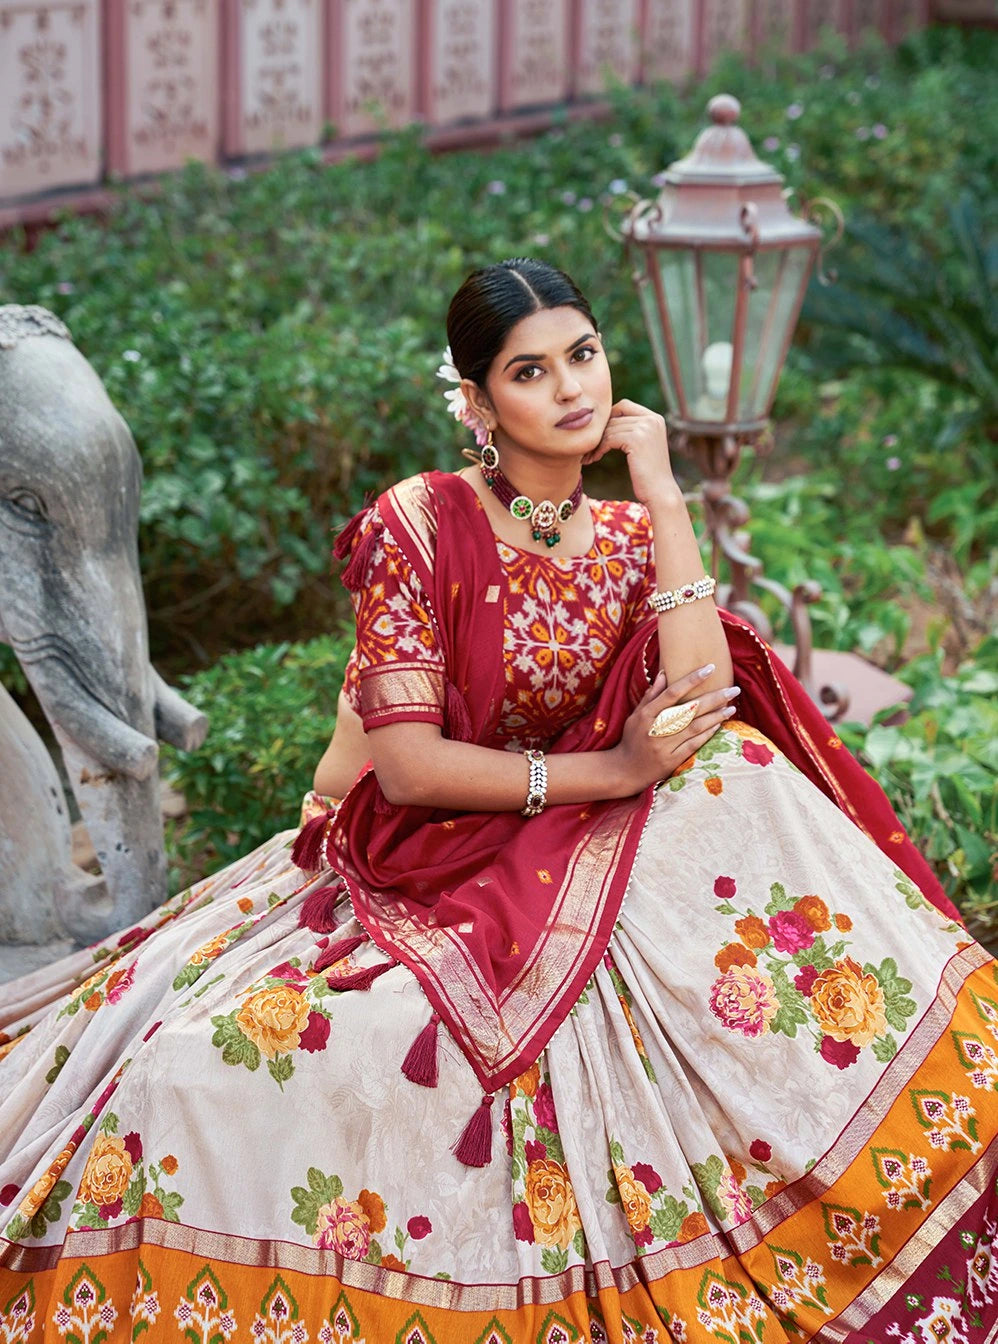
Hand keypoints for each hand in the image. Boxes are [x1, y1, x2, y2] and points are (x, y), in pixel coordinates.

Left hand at [582, 399, 677, 506]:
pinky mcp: (636, 439)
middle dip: (599, 432)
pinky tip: (594, 458)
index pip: (624, 406)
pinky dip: (599, 449)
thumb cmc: (648, 474)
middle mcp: (652, 419)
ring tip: (588, 456)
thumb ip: (632, 430)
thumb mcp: (643, 446)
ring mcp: (645, 428)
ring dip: (596, 443)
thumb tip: (607, 420)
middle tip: (588, 448)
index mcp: (655, 418)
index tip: (598, 436)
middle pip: (614, 417)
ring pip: (609, 429)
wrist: (660, 492)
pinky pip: (609, 439)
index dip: (608, 419)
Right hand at [612, 665, 738, 791]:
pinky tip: (719, 725)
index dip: (692, 680)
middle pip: (689, 710)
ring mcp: (664, 746)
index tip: (710, 668)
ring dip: (715, 716)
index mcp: (646, 715)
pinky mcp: (671, 761)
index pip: (672, 693)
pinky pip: (693, 745)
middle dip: (714, 698)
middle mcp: (655, 729)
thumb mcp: (636, 715)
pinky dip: (707, 734)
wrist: (625, 770)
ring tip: (731, 707)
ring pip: (694, 727)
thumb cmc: (632, 738)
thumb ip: (651, 696)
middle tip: (733, 689)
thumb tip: (664, 674)